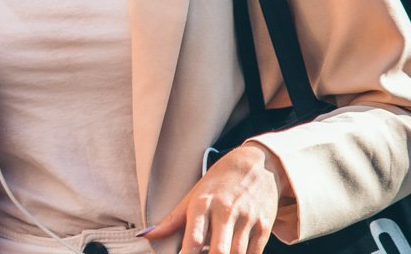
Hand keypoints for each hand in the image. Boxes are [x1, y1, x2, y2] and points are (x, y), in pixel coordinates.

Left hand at [142, 143, 286, 253]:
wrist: (257, 165)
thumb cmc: (219, 182)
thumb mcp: (194, 194)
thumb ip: (172, 219)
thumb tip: (145, 234)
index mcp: (204, 203)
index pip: (195, 238)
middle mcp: (226, 211)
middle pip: (219, 251)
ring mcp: (247, 219)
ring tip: (213, 253)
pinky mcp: (264, 226)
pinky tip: (231, 253)